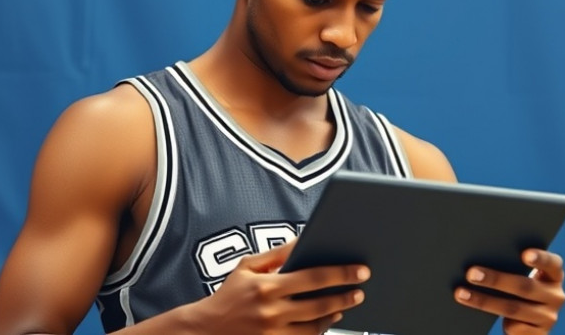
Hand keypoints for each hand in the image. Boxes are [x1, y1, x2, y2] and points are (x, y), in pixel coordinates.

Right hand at [188, 240, 369, 333]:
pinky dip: (318, 332)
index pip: (313, 278)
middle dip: (344, 297)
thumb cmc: (229, 295)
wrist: (203, 330)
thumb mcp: (247, 267)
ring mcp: (272, 334)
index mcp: (267, 286)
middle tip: (360, 291)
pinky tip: (326, 322)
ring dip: (333, 316)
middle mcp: (271, 312)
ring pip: (314, 328)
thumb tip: (304, 239)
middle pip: (319, 306)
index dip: (341, 274)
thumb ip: (277, 254)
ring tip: (344, 306)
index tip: (361, 271)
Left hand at [454, 249, 564, 333]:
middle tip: (471, 274)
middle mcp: (556, 296)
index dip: (540, 259)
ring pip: (513, 308)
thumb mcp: (522, 277)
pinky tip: (474, 313)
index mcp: (554, 276)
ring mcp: (549, 317)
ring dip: (483, 301)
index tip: (524, 254)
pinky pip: (514, 327)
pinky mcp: (539, 334)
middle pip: (525, 287)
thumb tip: (479, 263)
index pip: (552, 264)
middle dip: (495, 280)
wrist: (529, 322)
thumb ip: (512, 267)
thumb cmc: (519, 289)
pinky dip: (495, 320)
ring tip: (461, 293)